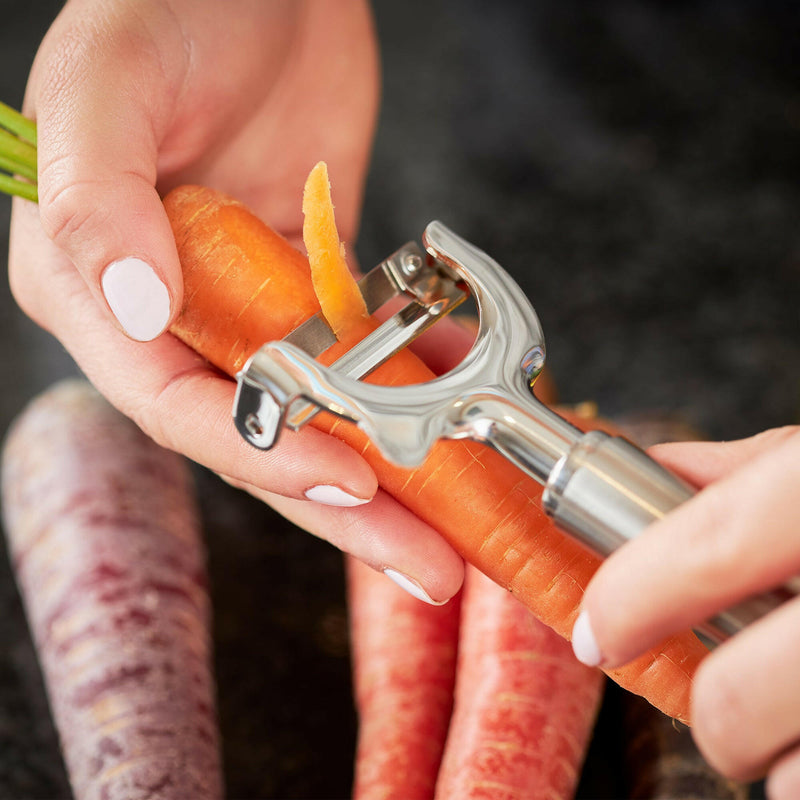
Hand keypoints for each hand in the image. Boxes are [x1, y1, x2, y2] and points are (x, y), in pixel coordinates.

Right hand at [7, 0, 463, 599]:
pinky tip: (458, 447)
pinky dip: (405, 408)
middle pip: (253, 439)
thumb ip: (96, 195)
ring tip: (443, 543)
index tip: (346, 479)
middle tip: (420, 565)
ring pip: (311, 423)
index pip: (173, 403)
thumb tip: (131, 308)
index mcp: (96, 286)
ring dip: (380, 485)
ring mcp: (244, 314)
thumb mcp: (110, 84)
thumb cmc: (170, 6)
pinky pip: (356, 371)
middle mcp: (167, 318)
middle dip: (336, 506)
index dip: (258, 452)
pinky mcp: (308, 298)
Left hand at [571, 425, 799, 796]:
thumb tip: (654, 468)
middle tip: (717, 705)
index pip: (710, 546)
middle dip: (708, 718)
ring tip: (790, 718)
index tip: (597, 631)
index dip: (632, 596)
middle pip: (734, 701)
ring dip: (770, 756)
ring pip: (786, 771)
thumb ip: (742, 469)